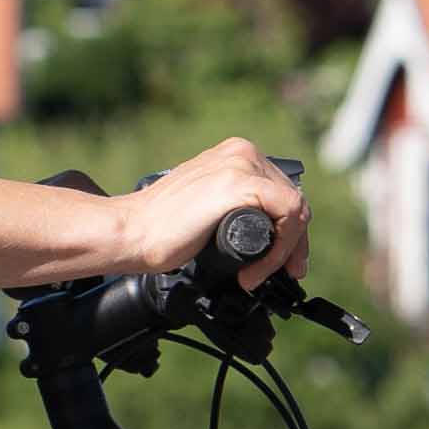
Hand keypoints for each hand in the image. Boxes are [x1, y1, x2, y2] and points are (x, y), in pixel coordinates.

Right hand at [110, 137, 306, 282]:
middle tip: (285, 274)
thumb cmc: (162, 229)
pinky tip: (255, 270)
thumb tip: (270, 233)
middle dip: (294, 244)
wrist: (132, 232)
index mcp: (236, 154)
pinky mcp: (239, 182)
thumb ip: (235, 207)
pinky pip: (287, 214)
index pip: (283, 192)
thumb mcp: (211, 208)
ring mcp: (241, 163)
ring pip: (295, 209)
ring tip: (258, 276)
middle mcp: (242, 152)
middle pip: (293, 200)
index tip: (287, 263)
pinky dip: (280, 249)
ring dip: (285, 251)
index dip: (291, 232)